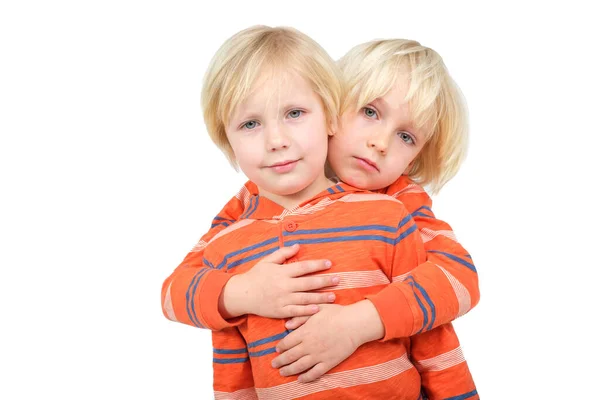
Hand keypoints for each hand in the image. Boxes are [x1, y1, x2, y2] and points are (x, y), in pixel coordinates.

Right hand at [220, 244, 339, 318]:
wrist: (242, 295)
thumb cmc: (256, 276)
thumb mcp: (267, 261)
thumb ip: (283, 253)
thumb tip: (298, 246)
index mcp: (282, 272)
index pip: (303, 267)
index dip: (317, 265)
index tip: (329, 263)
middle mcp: (283, 286)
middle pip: (308, 283)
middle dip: (324, 281)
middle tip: (338, 280)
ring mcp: (282, 299)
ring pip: (305, 299)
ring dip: (321, 297)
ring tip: (334, 296)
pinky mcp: (280, 311)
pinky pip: (296, 312)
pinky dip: (308, 311)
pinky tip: (318, 309)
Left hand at [271, 301, 384, 381]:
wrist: (355, 324)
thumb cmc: (336, 313)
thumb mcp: (317, 309)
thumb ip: (301, 317)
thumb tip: (286, 325)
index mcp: (305, 332)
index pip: (286, 342)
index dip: (280, 347)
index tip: (277, 350)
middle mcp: (309, 345)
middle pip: (290, 356)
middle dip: (280, 361)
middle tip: (274, 364)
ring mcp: (318, 355)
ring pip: (299, 366)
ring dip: (289, 370)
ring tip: (282, 372)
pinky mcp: (329, 362)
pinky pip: (315, 373)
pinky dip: (306, 377)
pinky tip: (300, 379)